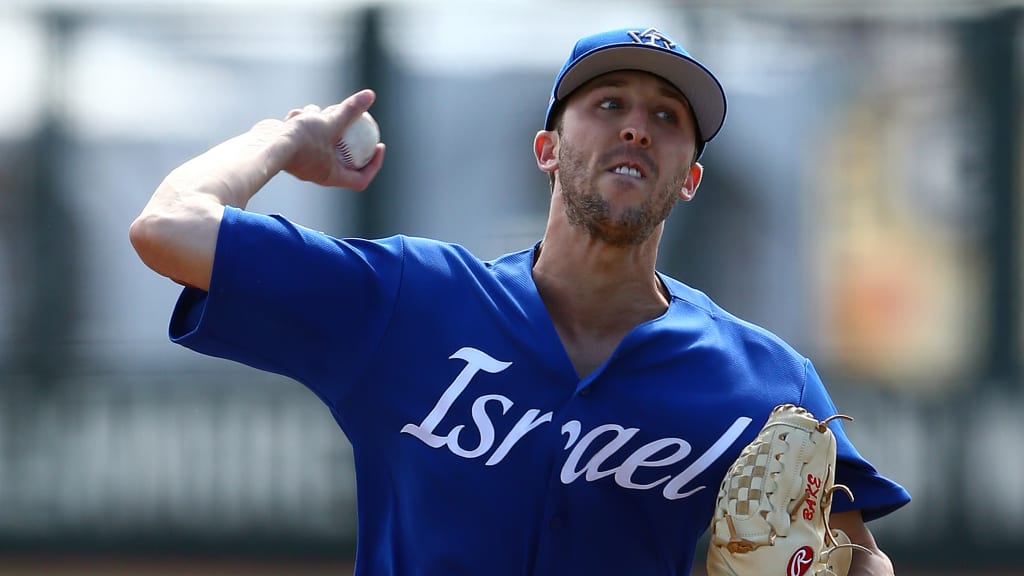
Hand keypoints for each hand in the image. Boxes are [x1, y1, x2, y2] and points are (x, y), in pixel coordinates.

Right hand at [257, 89, 385, 190]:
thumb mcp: (331, 122)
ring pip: (319, 138)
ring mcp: (303, 160)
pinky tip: (295, 114)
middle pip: (341, 156)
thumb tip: (369, 96)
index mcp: (332, 176)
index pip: (360, 178)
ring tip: (315, 111)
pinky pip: (302, 134)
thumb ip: (350, 111)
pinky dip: (301, 122)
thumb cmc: (300, 140)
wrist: (263, 145)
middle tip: (355, 119)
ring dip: (319, 122)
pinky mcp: (290, 149)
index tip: (379, 146)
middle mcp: (318, 172)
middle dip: (347, 136)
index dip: (374, 164)